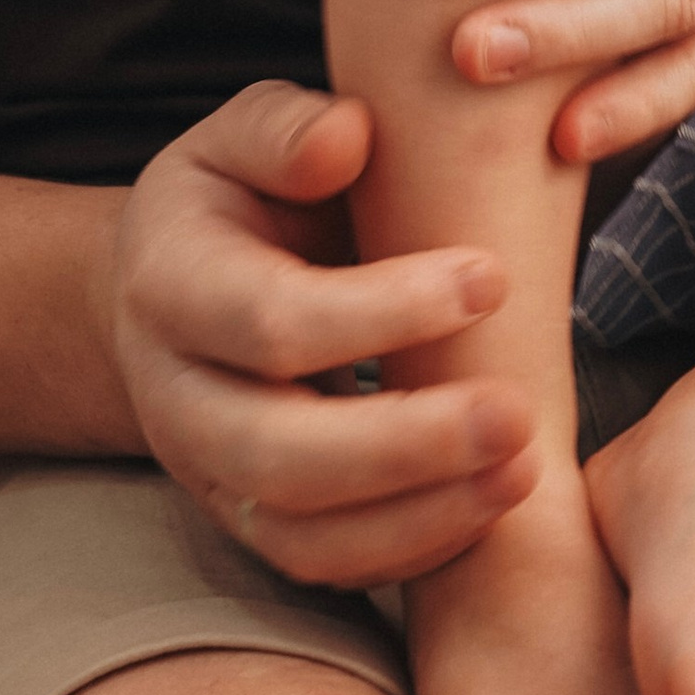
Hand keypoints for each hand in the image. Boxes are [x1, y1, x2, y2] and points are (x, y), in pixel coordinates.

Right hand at [104, 82, 539, 586]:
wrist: (173, 287)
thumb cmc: (238, 195)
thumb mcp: (243, 135)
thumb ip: (286, 129)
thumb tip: (347, 137)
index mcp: (170, 286)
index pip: (271, 321)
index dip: (383, 310)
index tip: (493, 277)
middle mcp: (177, 398)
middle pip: (278, 455)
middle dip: (406, 445)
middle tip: (517, 413)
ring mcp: (209, 477)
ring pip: (301, 535)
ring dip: (420, 514)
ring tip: (523, 466)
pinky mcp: (253, 523)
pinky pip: (327, 564)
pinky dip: (412, 549)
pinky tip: (491, 499)